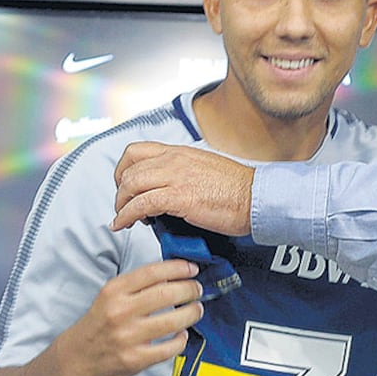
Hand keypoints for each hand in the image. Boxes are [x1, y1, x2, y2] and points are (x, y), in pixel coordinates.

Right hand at [56, 259, 203, 375]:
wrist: (78, 356)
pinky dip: (181, 340)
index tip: (192, 269)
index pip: (152, 272)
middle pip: (167, 294)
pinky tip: (182, 334)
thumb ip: (138, 285)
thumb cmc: (100, 322)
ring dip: (192, 313)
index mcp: (114, 291)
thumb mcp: (110, 295)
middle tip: (197, 290)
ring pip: (173, 321)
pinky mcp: (136, 359)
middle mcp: (120, 312)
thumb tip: (174, 275)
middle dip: (190, 289)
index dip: (178, 268)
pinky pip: (170, 348)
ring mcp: (128, 337)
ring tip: (196, 309)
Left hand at [111, 142, 252, 235]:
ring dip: (121, 204)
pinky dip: (126, 215)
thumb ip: (185, 173)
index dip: (123, 169)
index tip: (125, 186)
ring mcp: (176, 177)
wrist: (257, 198)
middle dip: (119, 191)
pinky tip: (124, 225)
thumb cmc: (238, 190)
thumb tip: (170, 189)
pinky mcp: (179, 197)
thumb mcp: (206, 170)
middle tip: (123, 206)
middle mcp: (174, 159)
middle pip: (129, 169)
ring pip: (131, 184)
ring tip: (122, 218)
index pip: (137, 151)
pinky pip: (141, 204)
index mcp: (180, 152)